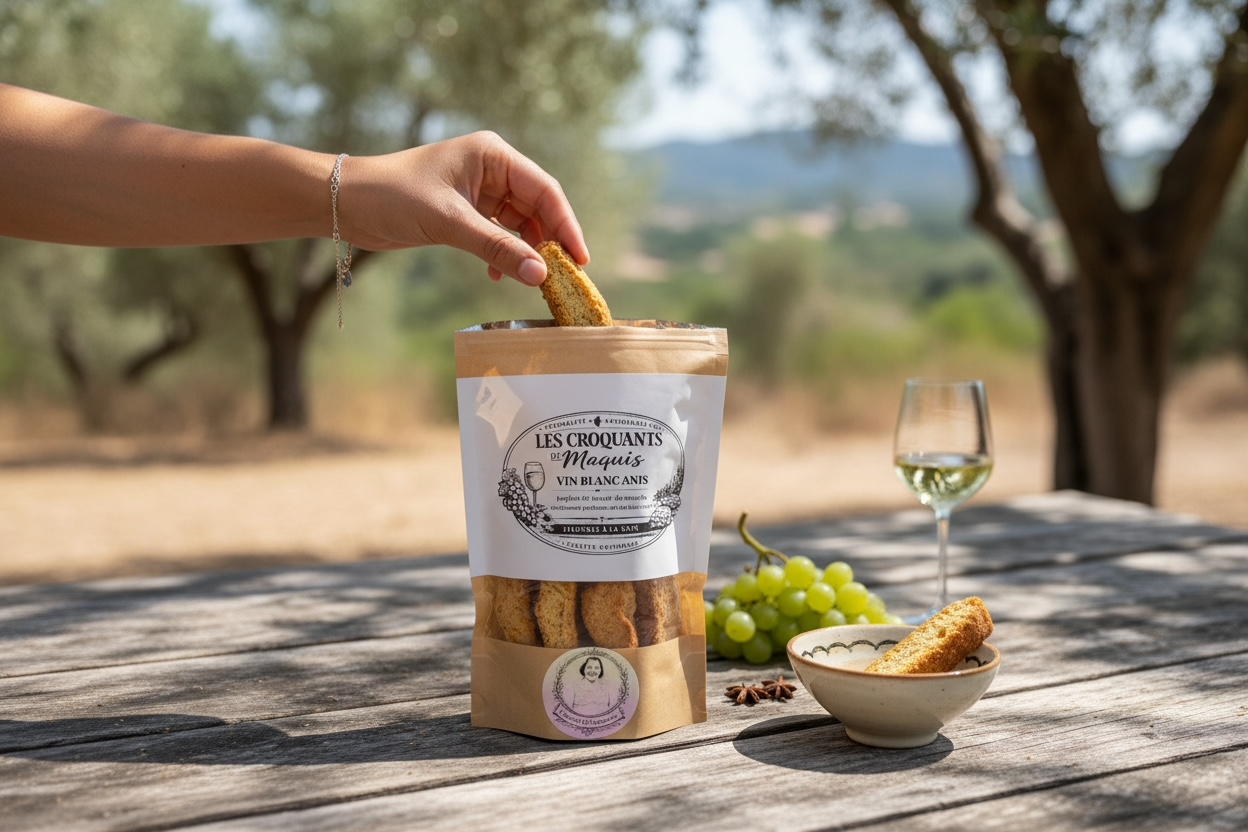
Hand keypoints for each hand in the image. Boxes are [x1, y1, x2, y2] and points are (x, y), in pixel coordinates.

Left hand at [338, 132, 589, 284]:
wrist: (347, 203)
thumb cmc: (393, 196)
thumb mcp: (449, 222)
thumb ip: (497, 248)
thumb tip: (540, 275)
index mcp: (493, 154)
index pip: (544, 190)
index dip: (566, 224)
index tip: (579, 258)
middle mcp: (492, 169)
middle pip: (538, 207)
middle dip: (550, 241)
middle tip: (563, 277)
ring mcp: (481, 191)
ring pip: (521, 224)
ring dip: (527, 251)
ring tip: (534, 280)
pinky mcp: (468, 212)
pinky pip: (500, 234)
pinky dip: (505, 254)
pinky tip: (499, 273)